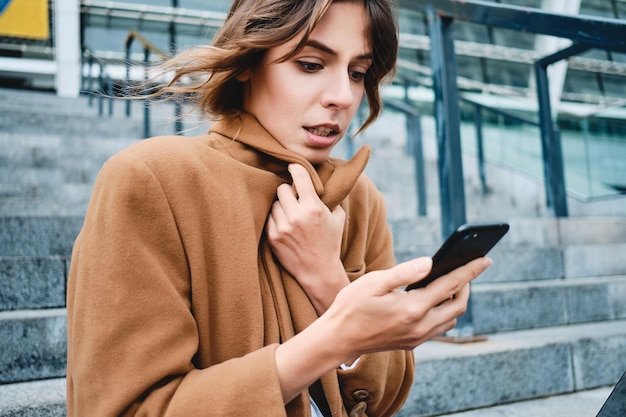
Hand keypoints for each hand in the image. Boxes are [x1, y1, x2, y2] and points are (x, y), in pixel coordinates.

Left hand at [266, 164, 348, 313]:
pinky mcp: (273, 237)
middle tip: (294, 198)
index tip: (292, 166)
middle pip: (282, 188)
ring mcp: (283, 227)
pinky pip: (269, 218)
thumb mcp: (338, 218)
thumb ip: (331, 198)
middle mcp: (297, 216)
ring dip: (281, 206)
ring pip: (274, 203)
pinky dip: (276, 219)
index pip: (299, 177)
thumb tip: (323, 180)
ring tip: (291, 215)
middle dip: (288, 191)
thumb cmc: (330, 243)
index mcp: (314, 208)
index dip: (295, 168)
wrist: (319, 271)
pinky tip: (285, 225)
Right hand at [274, 255, 491, 401]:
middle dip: (467, 285)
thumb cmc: (351, 307)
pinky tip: (432, 300)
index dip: (469, 270)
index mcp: (412, 308)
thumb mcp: (373, 282)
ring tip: (450, 282)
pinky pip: (438, 327)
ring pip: (451, 318)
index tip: (486, 259)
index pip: (450, 285)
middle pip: (458, 305)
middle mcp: (420, 326)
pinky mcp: (411, 343)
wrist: (337, 339)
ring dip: (455, 300)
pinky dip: (444, 312)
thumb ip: (404, 272)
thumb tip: (430, 262)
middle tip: (466, 269)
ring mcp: (417, 337)